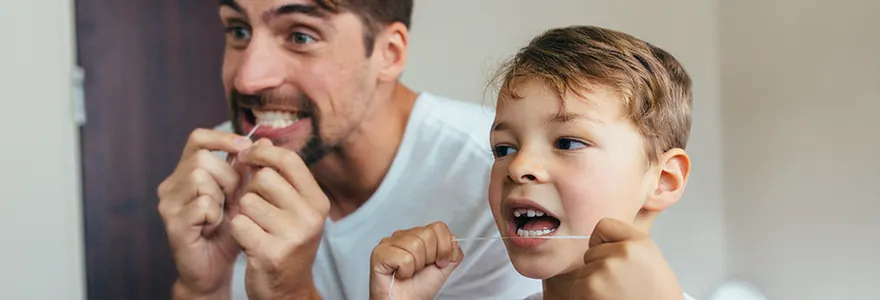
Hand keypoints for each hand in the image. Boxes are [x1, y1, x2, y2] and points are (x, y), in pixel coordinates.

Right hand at [157, 128, 252, 297]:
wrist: (215, 268)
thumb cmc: (229, 230)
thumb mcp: (242, 196)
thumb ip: (248, 170)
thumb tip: (263, 140)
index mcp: (186, 172)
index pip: (197, 139)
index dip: (222, 138)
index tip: (244, 146)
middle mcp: (172, 184)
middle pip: (202, 158)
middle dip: (227, 177)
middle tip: (232, 199)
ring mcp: (168, 203)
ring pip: (199, 177)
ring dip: (221, 196)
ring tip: (222, 214)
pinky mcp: (172, 222)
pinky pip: (202, 204)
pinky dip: (215, 215)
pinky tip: (214, 227)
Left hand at [230, 139, 329, 299]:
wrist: (287, 289)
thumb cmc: (285, 241)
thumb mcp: (292, 207)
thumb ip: (279, 175)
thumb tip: (261, 139)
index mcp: (318, 201)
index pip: (289, 160)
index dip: (262, 153)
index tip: (245, 157)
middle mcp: (310, 216)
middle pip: (264, 178)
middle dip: (251, 189)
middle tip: (255, 207)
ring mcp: (293, 236)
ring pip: (248, 201)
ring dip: (243, 213)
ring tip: (254, 227)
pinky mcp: (271, 253)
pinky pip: (239, 224)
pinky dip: (237, 231)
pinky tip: (248, 241)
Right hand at [369, 222, 463, 299]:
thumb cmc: (418, 288)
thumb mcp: (443, 268)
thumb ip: (452, 253)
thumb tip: (455, 240)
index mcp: (418, 235)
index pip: (438, 227)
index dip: (443, 248)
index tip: (438, 263)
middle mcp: (403, 235)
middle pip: (427, 234)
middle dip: (429, 258)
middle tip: (420, 269)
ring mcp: (389, 242)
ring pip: (415, 245)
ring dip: (416, 266)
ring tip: (409, 272)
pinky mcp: (379, 253)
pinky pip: (404, 258)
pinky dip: (405, 271)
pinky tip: (399, 275)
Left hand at [577, 218, 682, 299]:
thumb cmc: (655, 295)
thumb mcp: (650, 258)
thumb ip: (628, 241)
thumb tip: (604, 231)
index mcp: (639, 242)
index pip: (604, 225)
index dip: (603, 242)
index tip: (613, 256)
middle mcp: (624, 251)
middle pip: (591, 250)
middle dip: (600, 266)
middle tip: (621, 283)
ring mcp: (606, 268)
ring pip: (584, 269)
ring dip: (594, 283)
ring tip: (616, 293)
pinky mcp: (590, 287)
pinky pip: (577, 286)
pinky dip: (586, 295)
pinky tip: (607, 299)